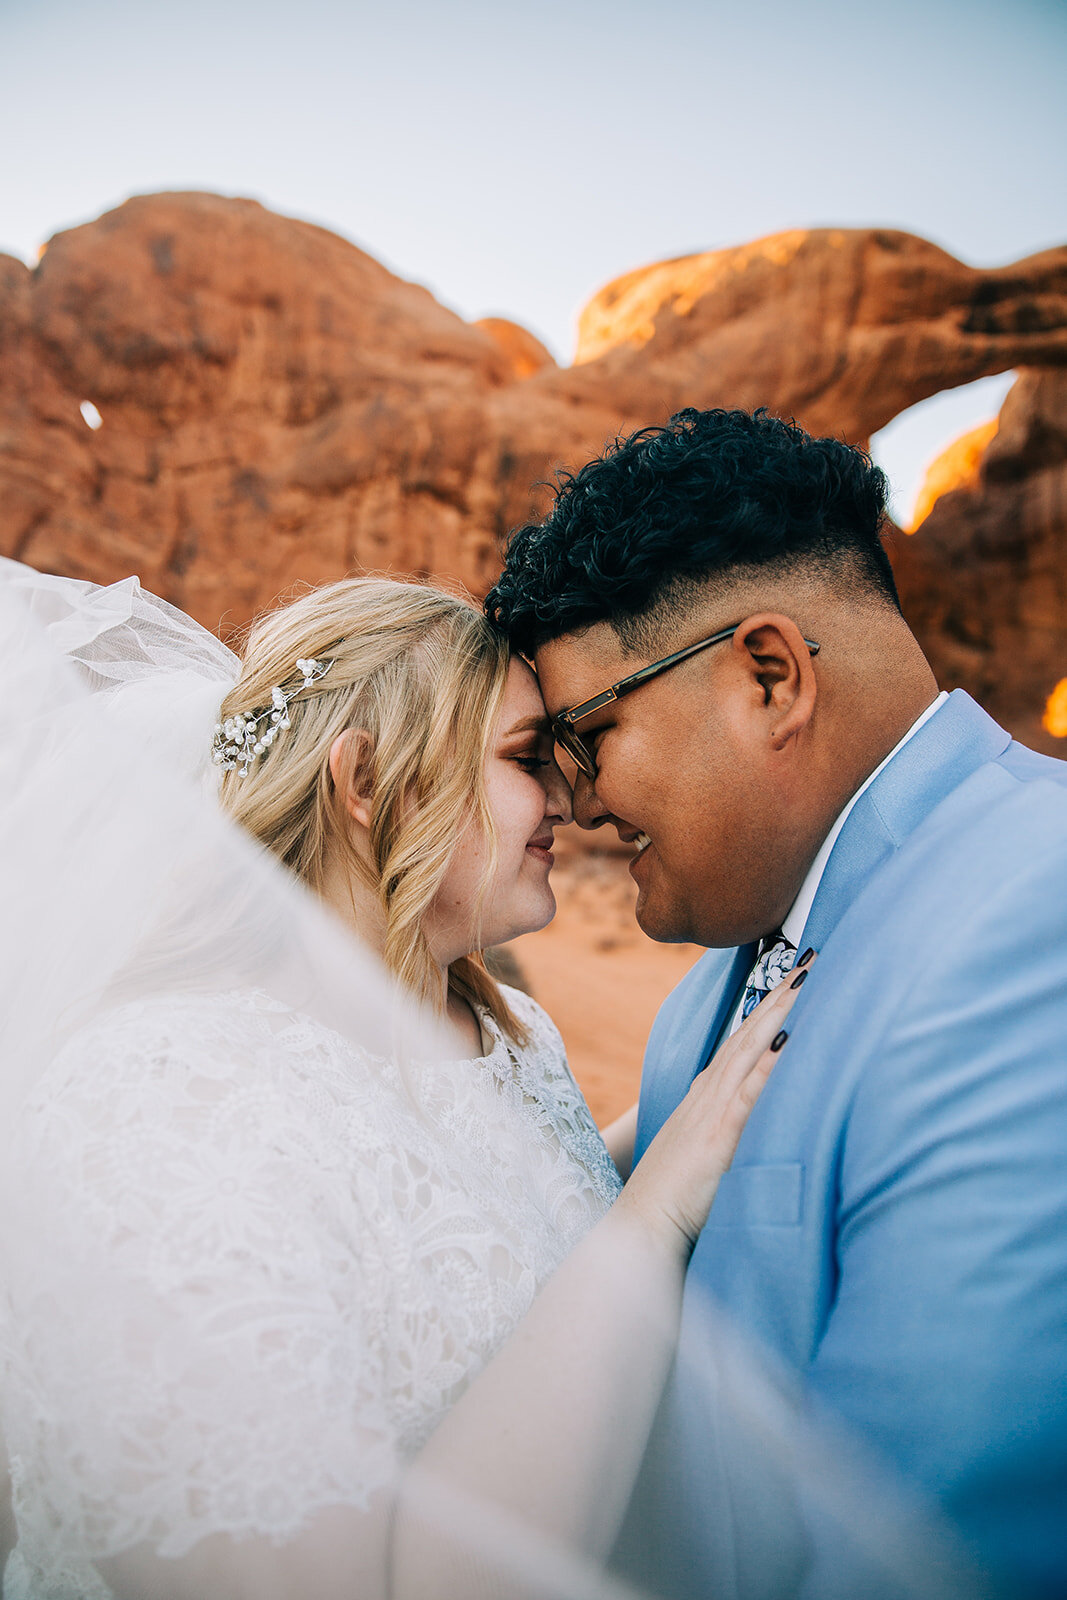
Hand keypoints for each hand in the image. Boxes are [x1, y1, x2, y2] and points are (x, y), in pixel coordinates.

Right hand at [615, 956, 813, 1257]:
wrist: (643, 1224)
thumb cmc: (676, 1196)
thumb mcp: (707, 1151)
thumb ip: (731, 1128)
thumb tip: (758, 1116)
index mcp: (709, 1095)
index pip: (744, 1039)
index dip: (769, 1005)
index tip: (795, 975)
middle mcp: (711, 1092)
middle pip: (751, 1031)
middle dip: (781, 993)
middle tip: (811, 956)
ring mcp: (714, 1109)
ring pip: (752, 1048)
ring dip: (779, 1012)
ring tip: (806, 979)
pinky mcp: (720, 1135)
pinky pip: (750, 1093)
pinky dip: (771, 1064)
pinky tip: (791, 1040)